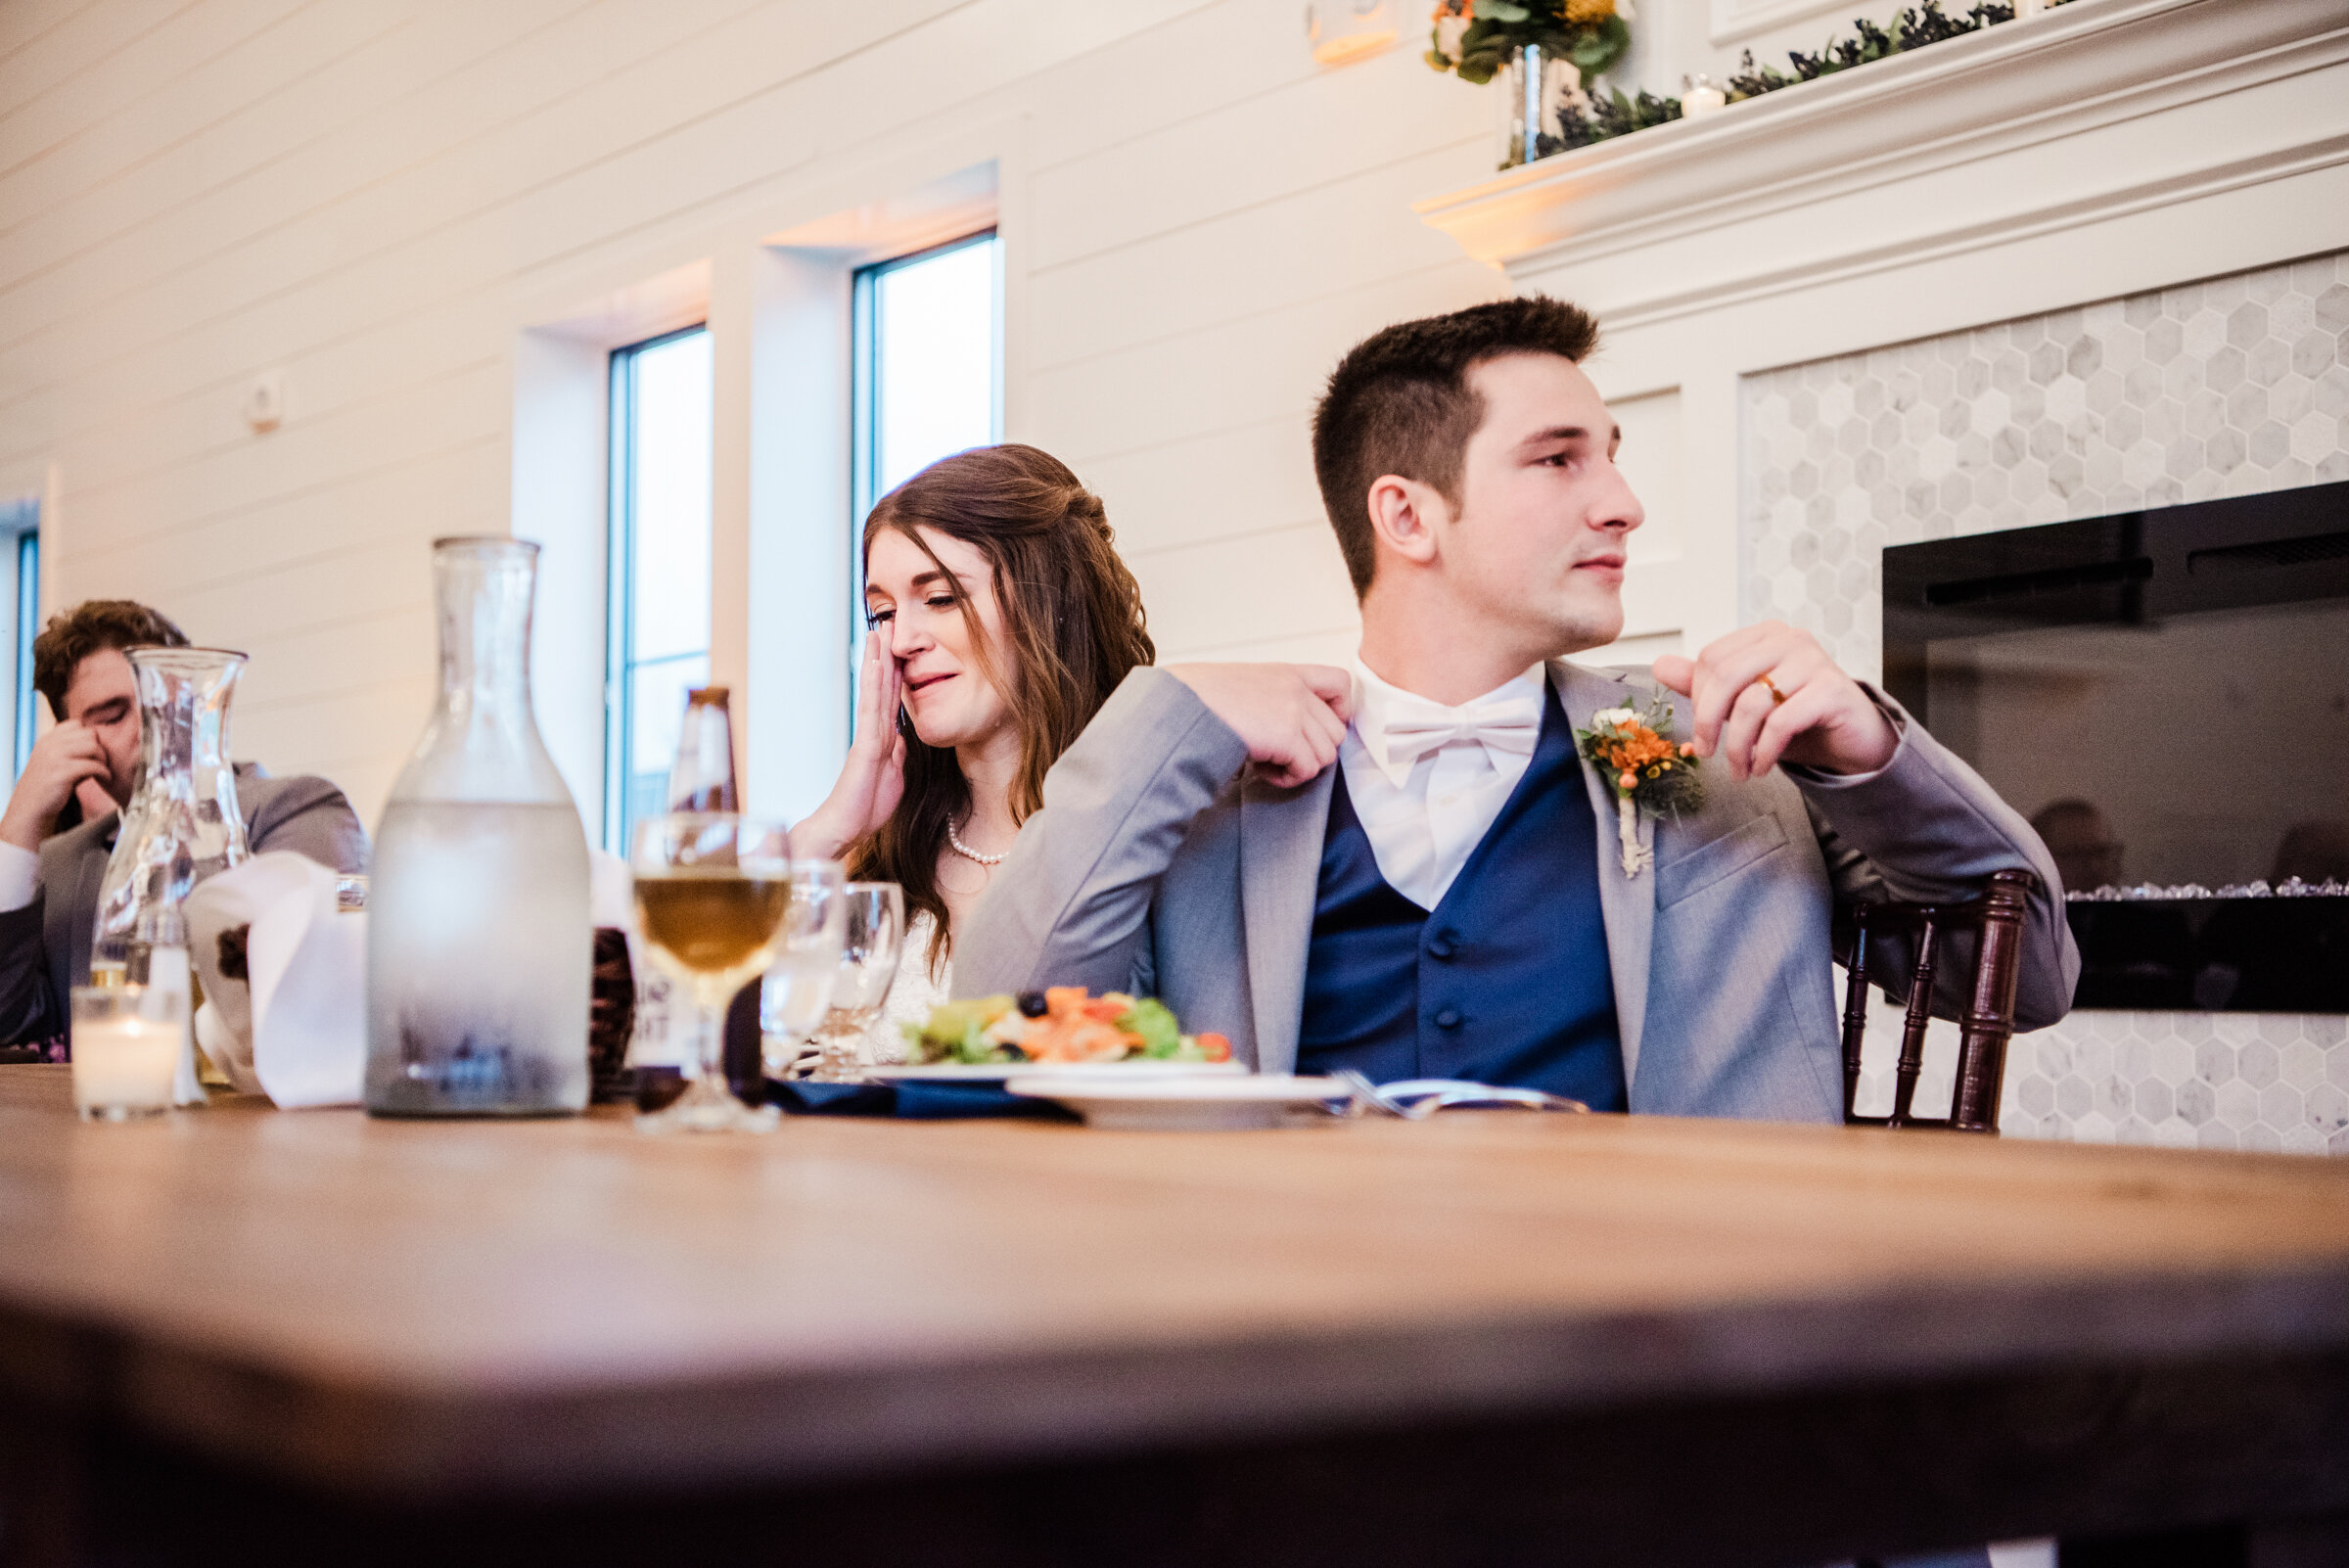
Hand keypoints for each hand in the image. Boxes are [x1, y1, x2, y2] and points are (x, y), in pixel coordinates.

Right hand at [0, 720, 110, 851]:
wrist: (31, 808)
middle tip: (101, 763)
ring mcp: (54, 758)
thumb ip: (70, 747)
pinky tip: (104, 779)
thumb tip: (100, 739)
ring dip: (103, 759)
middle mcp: (49, 745)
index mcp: (47, 739)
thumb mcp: (54, 760)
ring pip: (93, 746)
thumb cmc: (49, 785)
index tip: (94, 752)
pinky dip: (104, 772)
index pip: (77, 724)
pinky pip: (93, 765)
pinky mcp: (61, 773)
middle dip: (100, 748)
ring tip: (102, 771)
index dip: (90, 737)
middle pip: (89, 734)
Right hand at [791, 634, 907, 860]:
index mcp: (881, 739)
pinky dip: (874, 685)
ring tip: (878, 632)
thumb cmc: (863, 808)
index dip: (894, 672)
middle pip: (880, 686)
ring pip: (874, 691)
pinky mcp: (865, 746)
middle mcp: (873, 731)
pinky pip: (871, 709)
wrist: (843, 829)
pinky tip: (876, 665)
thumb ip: (896, 756)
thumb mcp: (893, 778)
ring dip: (877, 661)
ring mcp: (868, 736)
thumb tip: (901, 739)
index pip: (889, 698)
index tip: (898, 647)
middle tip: (886, 623)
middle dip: (884, 655)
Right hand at [1165, 663, 1354, 788]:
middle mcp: (1296, 688)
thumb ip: (1274, 697)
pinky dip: (1288, 778)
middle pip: (1336, 731)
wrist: (1182, 706)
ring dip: (1300, 767)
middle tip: (1283, 755)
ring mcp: (1294, 711)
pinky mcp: (1287, 736)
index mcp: (1287, 672)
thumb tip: (1286, 729)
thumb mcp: (1246, 684)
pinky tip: (1262, 770)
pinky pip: (1308, 770)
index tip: (1317, 728)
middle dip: (1313, 751)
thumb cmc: (1200, 699)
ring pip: (1326, 754)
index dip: (1339, 712)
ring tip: (1269, 763)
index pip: (1341, 683)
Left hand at [1652, 621, 1896, 781]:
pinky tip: (1762, 767)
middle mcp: (1790, 640)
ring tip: (1739, 771)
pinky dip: (1764, 752)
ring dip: (1737, 747)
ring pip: (1752, 703)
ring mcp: (1814, 662)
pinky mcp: (1832, 690)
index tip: (1703, 730)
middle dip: (1708, 722)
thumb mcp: (1746, 703)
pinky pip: (1781, 723)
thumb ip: (1706, 685)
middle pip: (1726, 676)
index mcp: (1766, 635)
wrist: (1854, 740)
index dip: (1699, 699)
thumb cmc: (1797, 719)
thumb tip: (1660, 666)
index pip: (1713, 659)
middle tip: (1707, 753)